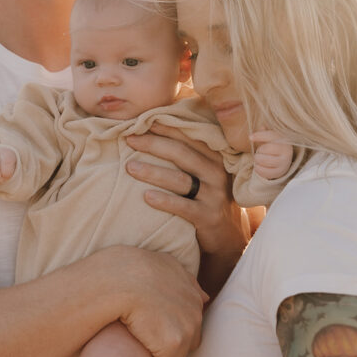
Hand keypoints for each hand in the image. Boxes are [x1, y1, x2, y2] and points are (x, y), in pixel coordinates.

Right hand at [89, 245, 206, 356]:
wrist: (117, 279)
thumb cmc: (126, 271)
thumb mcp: (159, 264)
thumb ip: (178, 275)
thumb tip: (204, 296)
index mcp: (189, 288)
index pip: (190, 317)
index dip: (172, 327)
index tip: (153, 330)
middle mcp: (194, 306)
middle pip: (189, 338)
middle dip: (171, 345)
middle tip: (148, 348)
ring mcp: (187, 324)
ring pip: (178, 356)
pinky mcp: (173, 341)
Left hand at [126, 125, 248, 256]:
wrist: (227, 234)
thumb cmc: (206, 197)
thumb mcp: (203, 172)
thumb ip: (187, 154)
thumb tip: (152, 128)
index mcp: (214, 157)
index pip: (187, 137)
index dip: (163, 128)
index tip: (139, 122)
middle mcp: (216, 173)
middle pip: (181, 153)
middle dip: (153, 144)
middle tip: (129, 140)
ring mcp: (214, 195)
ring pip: (179, 179)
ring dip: (152, 172)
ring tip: (129, 167)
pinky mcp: (208, 217)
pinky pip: (183, 207)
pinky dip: (164, 201)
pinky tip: (146, 197)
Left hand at [250, 131, 293, 180]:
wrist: (283, 162)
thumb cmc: (274, 147)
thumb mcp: (271, 138)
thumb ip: (265, 132)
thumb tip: (262, 126)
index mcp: (285, 140)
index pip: (271, 136)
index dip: (259, 135)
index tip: (250, 137)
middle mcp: (287, 151)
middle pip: (265, 149)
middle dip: (259, 150)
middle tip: (260, 152)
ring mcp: (284, 163)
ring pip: (263, 160)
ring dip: (257, 160)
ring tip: (259, 158)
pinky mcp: (280, 173)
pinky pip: (264, 171)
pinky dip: (258, 169)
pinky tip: (258, 166)